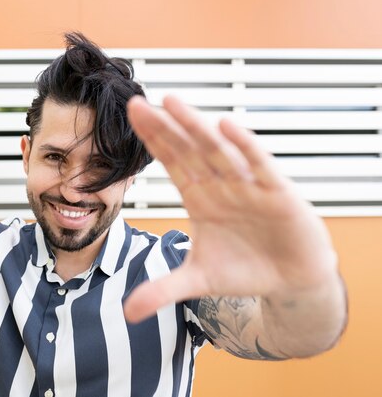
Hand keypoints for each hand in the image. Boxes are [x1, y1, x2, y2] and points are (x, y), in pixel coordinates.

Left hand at [123, 95, 337, 322]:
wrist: (290, 278)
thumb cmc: (244, 269)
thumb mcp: (198, 281)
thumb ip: (163, 290)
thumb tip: (127, 313)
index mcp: (199, 196)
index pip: (172, 162)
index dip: (152, 139)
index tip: (131, 115)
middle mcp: (220, 184)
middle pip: (188, 150)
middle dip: (164, 128)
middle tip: (137, 103)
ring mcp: (246, 185)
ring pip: (218, 150)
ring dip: (196, 128)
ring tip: (172, 103)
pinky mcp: (276, 192)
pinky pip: (258, 165)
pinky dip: (245, 147)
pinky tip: (227, 126)